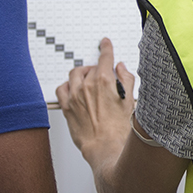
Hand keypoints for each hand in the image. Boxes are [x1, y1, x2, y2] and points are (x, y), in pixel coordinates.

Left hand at [56, 38, 135, 166]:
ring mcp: (74, 96)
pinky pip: (62, 89)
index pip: (104, 57)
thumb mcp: (130, 101)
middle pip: (90, 67)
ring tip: (87, 79)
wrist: (106, 148)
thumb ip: (126, 80)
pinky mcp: (66, 108)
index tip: (105, 43)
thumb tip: (121, 69)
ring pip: (74, 74)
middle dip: (97, 69)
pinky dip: (67, 85)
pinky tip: (73, 89)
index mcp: (104, 81)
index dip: (105, 48)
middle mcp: (87, 86)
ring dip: (81, 73)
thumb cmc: (119, 129)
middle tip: (103, 76)